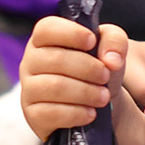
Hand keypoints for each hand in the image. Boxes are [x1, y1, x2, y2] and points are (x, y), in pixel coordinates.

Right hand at [22, 17, 144, 144]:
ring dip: (86, 92)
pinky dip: (76, 113)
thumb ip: (114, 41)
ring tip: (104, 96)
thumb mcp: (111, 49)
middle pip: (55, 59)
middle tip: (106, 76)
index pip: (46, 28)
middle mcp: (31, 62)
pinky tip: (91, 113)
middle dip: (88, 68)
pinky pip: (50, 113)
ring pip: (54, 87)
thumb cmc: (98, 71)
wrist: (98, 107)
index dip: (71, 33)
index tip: (92, 42)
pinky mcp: (33, 115)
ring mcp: (29, 90)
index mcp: (45, 40)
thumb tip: (111, 60)